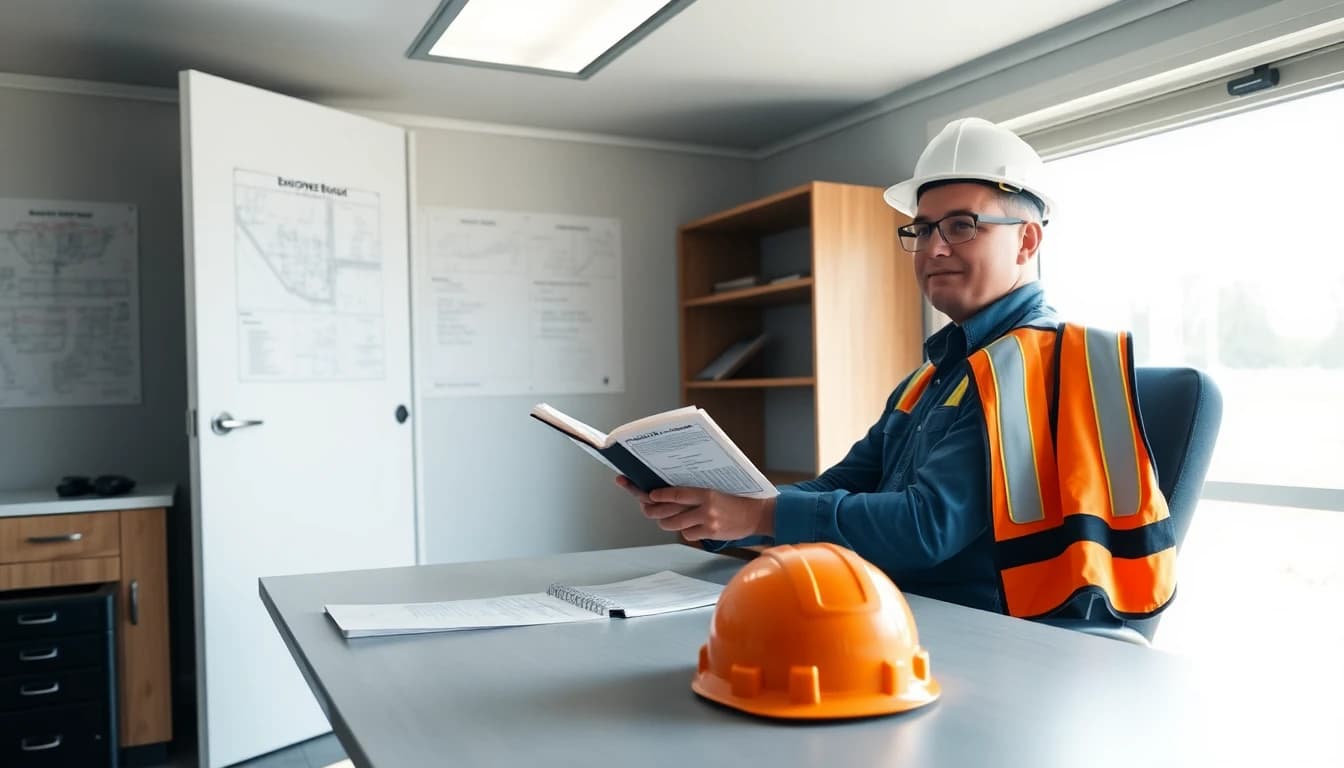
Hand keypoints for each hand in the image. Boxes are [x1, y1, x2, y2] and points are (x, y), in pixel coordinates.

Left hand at [615, 476, 774, 541]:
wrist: (757, 513)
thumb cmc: (734, 499)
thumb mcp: (715, 489)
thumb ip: (695, 492)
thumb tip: (668, 493)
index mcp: (705, 491)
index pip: (675, 493)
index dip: (658, 495)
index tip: (647, 494)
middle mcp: (705, 507)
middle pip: (668, 511)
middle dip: (652, 509)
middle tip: (646, 506)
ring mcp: (707, 522)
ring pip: (673, 524)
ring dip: (664, 521)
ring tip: (662, 517)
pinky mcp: (711, 534)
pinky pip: (688, 534)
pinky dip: (685, 531)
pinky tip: (688, 525)